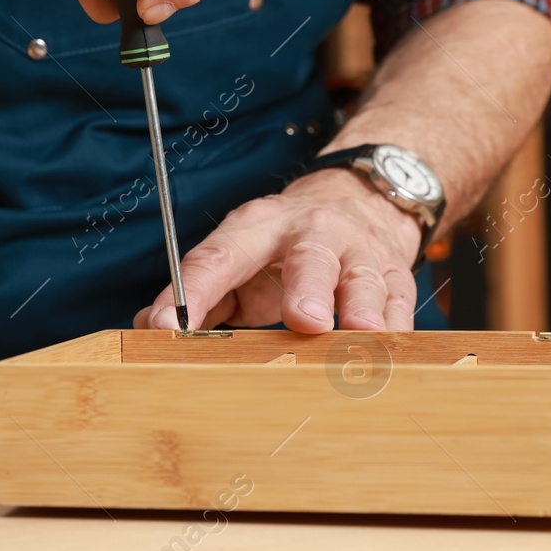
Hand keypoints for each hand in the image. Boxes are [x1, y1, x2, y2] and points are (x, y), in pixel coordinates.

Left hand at [134, 168, 424, 332]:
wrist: (359, 202)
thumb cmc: (285, 247)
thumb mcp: (239, 255)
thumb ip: (200, 292)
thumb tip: (149, 327)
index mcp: (259, 228)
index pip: (219, 257)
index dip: (193, 292)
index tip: (168, 326)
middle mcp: (312, 233)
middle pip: (310, 256)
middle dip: (307, 287)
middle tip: (303, 319)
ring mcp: (359, 253)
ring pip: (364, 279)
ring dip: (363, 307)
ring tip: (363, 331)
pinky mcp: (397, 277)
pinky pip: (401, 303)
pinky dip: (398, 329)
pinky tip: (392, 347)